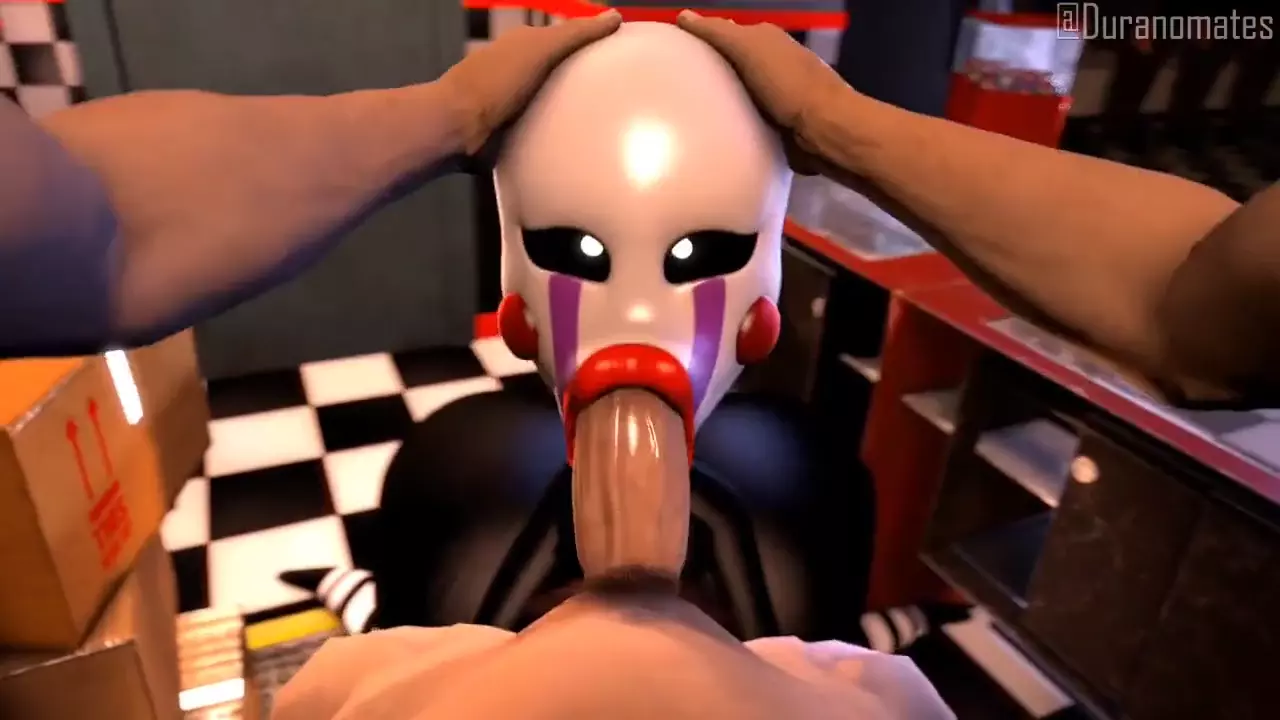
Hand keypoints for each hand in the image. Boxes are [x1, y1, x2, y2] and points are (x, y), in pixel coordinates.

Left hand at [439, 10, 621, 155]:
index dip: (589, 47)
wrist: (458, 128)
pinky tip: (577, 144)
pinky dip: (557, 135)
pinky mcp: (508, 133)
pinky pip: (541, 131)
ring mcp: (510, 104)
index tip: (619, 59)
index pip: (563, 41)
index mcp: (521, 46)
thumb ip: (575, 34)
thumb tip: (614, 15)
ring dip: (570, 113)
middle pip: (558, 74)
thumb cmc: (497, 81)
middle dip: (583, 82)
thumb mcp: (539, 49)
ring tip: (604, 124)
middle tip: (618, 96)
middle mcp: (515, 71)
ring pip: (550, 104)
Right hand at [676, 10, 852, 173]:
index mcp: (768, 39)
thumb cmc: (787, 84)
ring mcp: (778, 95)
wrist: (824, 129)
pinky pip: (747, 119)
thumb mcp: (749, 48)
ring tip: (690, 113)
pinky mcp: (779, 124)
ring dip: (720, 102)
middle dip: (708, 74)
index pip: (725, 34)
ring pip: (738, 94)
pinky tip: (717, 132)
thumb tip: (684, 16)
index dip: (701, 42)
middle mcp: (775, 63)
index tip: (673, 54)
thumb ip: (718, 32)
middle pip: (731, 66)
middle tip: (677, 88)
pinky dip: (734, 123)